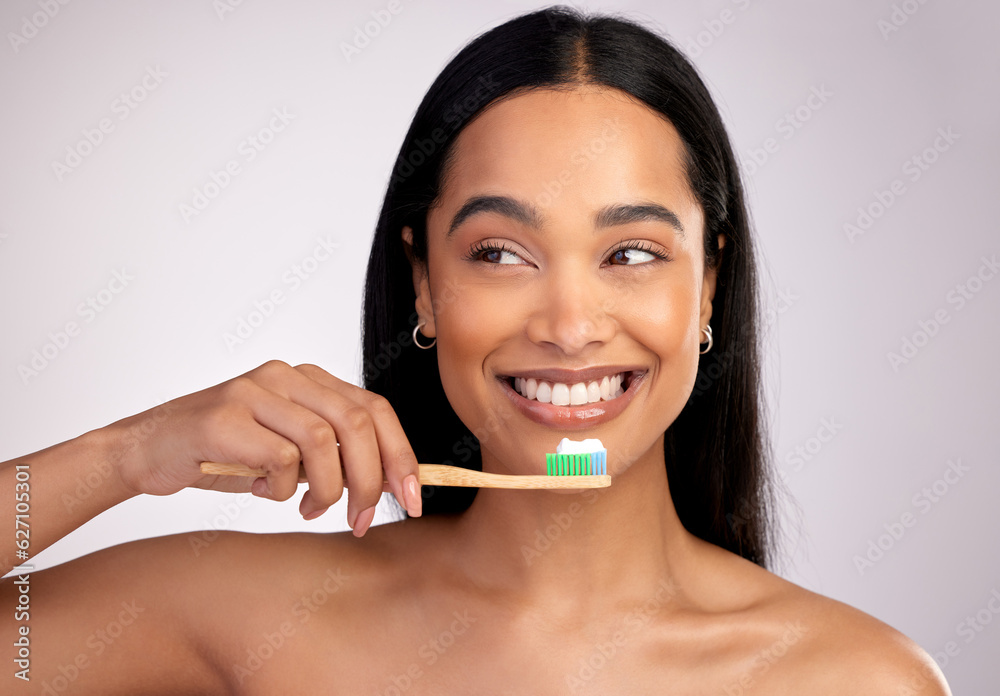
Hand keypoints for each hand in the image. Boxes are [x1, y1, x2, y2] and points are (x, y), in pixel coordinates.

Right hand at [107, 360, 421, 534]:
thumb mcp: (289, 454)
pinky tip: (261, 491)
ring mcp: (254, 390)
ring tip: (308, 510)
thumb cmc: (223, 455)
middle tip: (361, 520)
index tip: (412, 497)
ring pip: (323, 440)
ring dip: (326, 489)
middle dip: (370, 480)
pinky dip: (281, 488)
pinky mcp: (225, 415)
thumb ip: (333, 458)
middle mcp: (285, 375)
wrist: (147, 450)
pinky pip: (279, 457)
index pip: (374, 409)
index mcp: (308, 380)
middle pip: (357, 422)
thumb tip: (391, 483)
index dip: (401, 454)